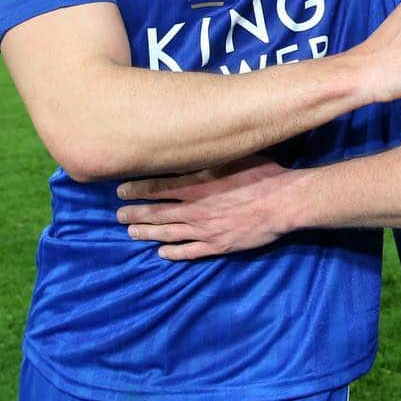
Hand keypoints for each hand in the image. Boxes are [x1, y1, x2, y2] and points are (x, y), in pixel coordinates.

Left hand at [117, 156, 295, 259]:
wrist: (283, 201)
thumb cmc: (260, 173)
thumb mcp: (230, 157)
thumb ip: (206, 157)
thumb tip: (187, 148)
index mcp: (197, 185)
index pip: (157, 188)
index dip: (136, 190)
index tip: (120, 191)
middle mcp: (196, 209)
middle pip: (157, 213)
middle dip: (135, 214)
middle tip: (118, 216)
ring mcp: (206, 230)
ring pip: (168, 233)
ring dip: (147, 234)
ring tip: (131, 233)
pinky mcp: (218, 246)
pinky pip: (189, 251)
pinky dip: (173, 253)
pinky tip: (161, 252)